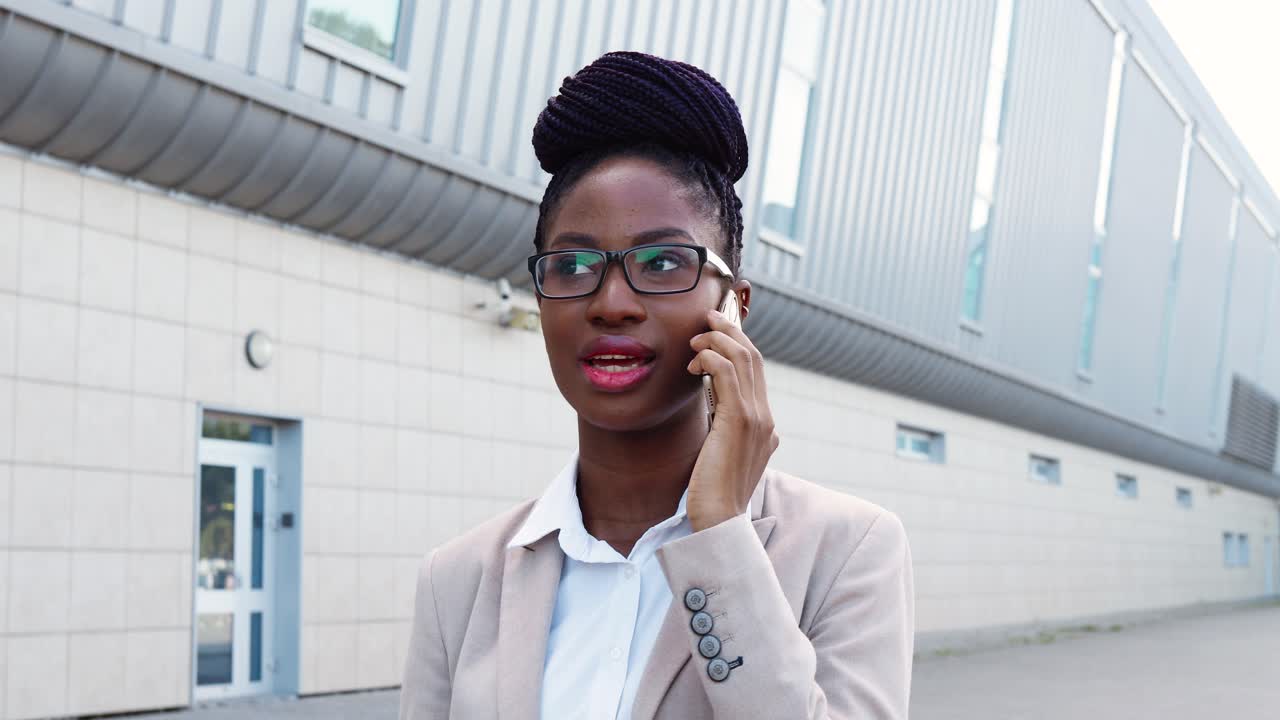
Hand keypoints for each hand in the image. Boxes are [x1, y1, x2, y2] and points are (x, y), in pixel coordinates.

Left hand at [685, 309, 779, 531]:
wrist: (719, 518)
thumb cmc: (714, 492)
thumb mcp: (724, 456)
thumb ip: (727, 432)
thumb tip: (718, 414)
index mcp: (765, 424)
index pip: (756, 371)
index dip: (737, 343)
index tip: (715, 331)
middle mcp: (765, 417)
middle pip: (753, 357)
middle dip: (729, 331)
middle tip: (707, 318)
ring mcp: (756, 418)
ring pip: (742, 359)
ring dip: (717, 341)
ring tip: (695, 340)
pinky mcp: (738, 421)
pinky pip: (728, 374)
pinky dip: (712, 357)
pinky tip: (695, 362)